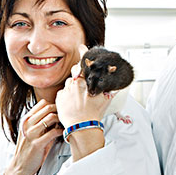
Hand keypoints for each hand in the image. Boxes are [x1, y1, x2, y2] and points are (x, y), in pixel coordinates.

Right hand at [3, 99, 62, 174]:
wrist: (19, 167)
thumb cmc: (28, 149)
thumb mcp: (31, 132)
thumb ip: (41, 122)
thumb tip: (57, 114)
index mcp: (26, 120)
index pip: (42, 103)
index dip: (54, 105)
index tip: (60, 110)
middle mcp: (27, 125)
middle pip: (48, 107)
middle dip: (59, 110)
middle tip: (65, 116)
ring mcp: (31, 134)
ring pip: (51, 117)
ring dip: (61, 120)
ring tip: (64, 124)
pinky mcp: (37, 144)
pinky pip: (53, 132)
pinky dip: (61, 131)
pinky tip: (62, 133)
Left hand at [55, 44, 114, 160]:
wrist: (82, 127)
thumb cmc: (93, 114)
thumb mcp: (105, 100)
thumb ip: (110, 90)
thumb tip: (116, 85)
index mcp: (85, 82)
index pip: (84, 64)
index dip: (83, 54)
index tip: (81, 47)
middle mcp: (74, 84)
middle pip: (76, 74)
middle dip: (79, 77)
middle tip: (83, 86)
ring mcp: (65, 91)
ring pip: (69, 84)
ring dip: (73, 88)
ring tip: (78, 99)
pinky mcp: (59, 98)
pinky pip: (63, 93)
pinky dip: (66, 96)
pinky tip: (72, 103)